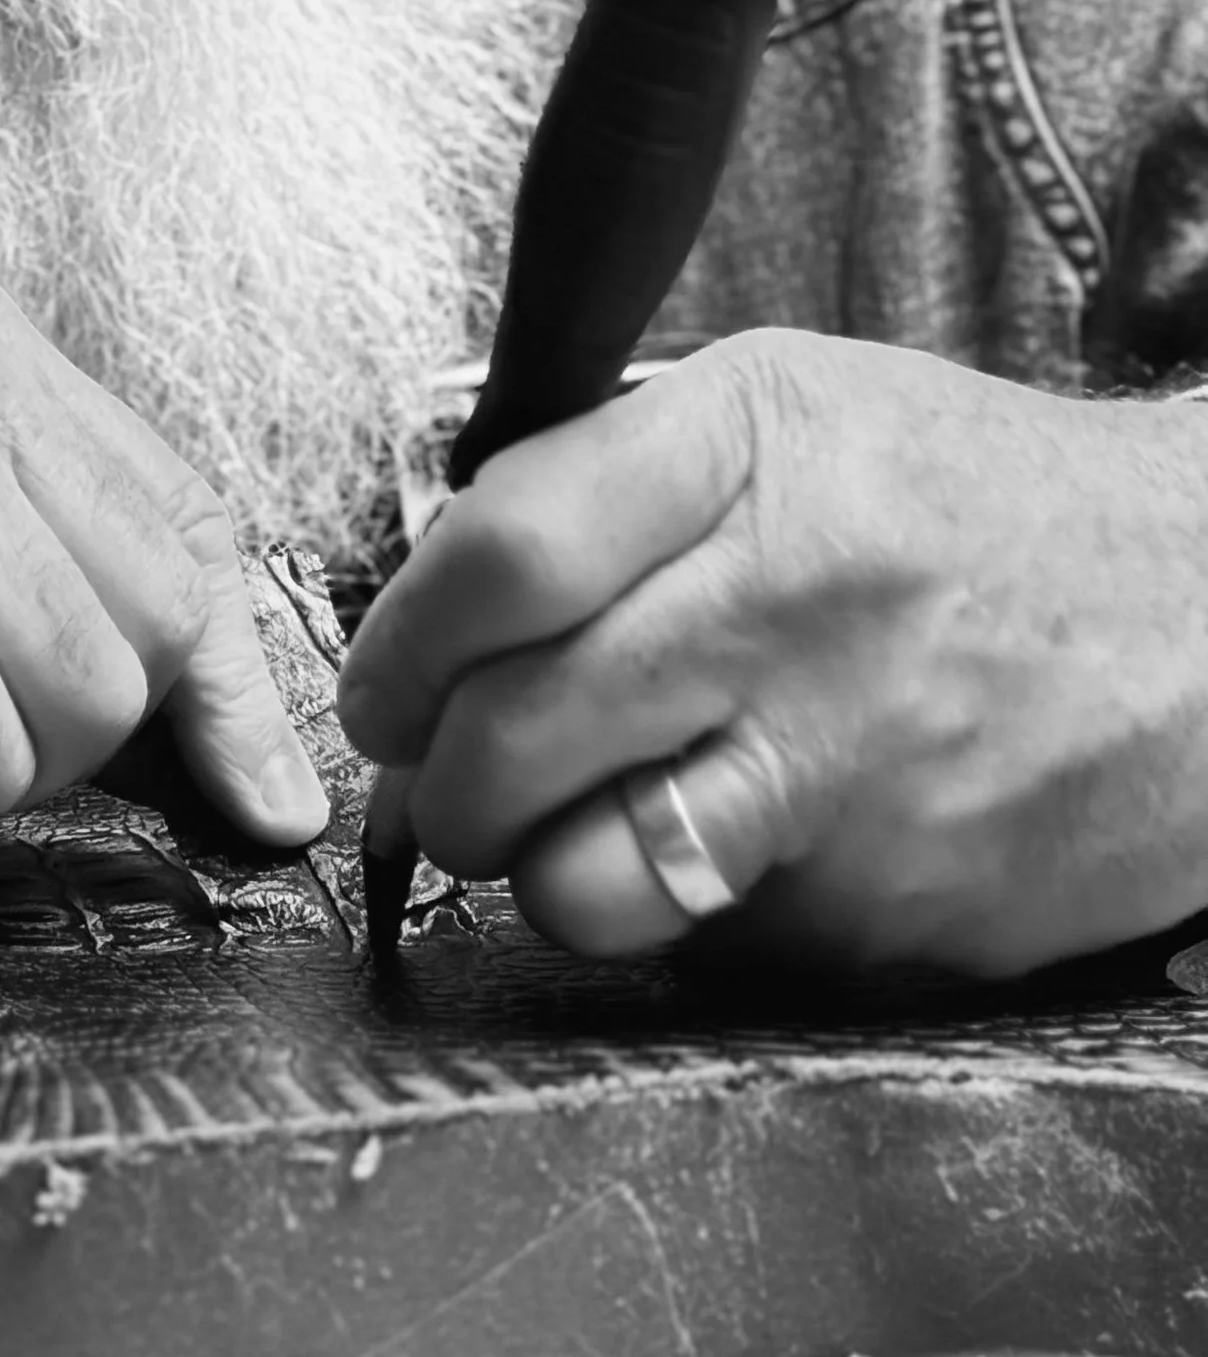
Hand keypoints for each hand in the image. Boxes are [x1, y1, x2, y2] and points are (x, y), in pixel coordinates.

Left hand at [336, 329, 1207, 977]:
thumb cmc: (974, 508)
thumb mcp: (793, 412)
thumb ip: (603, 484)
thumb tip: (426, 607)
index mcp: (755, 448)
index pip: (497, 559)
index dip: (397, 646)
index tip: (383, 687)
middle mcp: (802, 600)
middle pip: (509, 735)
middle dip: (440, 784)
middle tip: (454, 778)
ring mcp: (860, 767)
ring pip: (584, 880)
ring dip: (541, 873)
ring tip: (577, 825)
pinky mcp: (906, 908)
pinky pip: (714, 945)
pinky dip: (695, 914)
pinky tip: (757, 842)